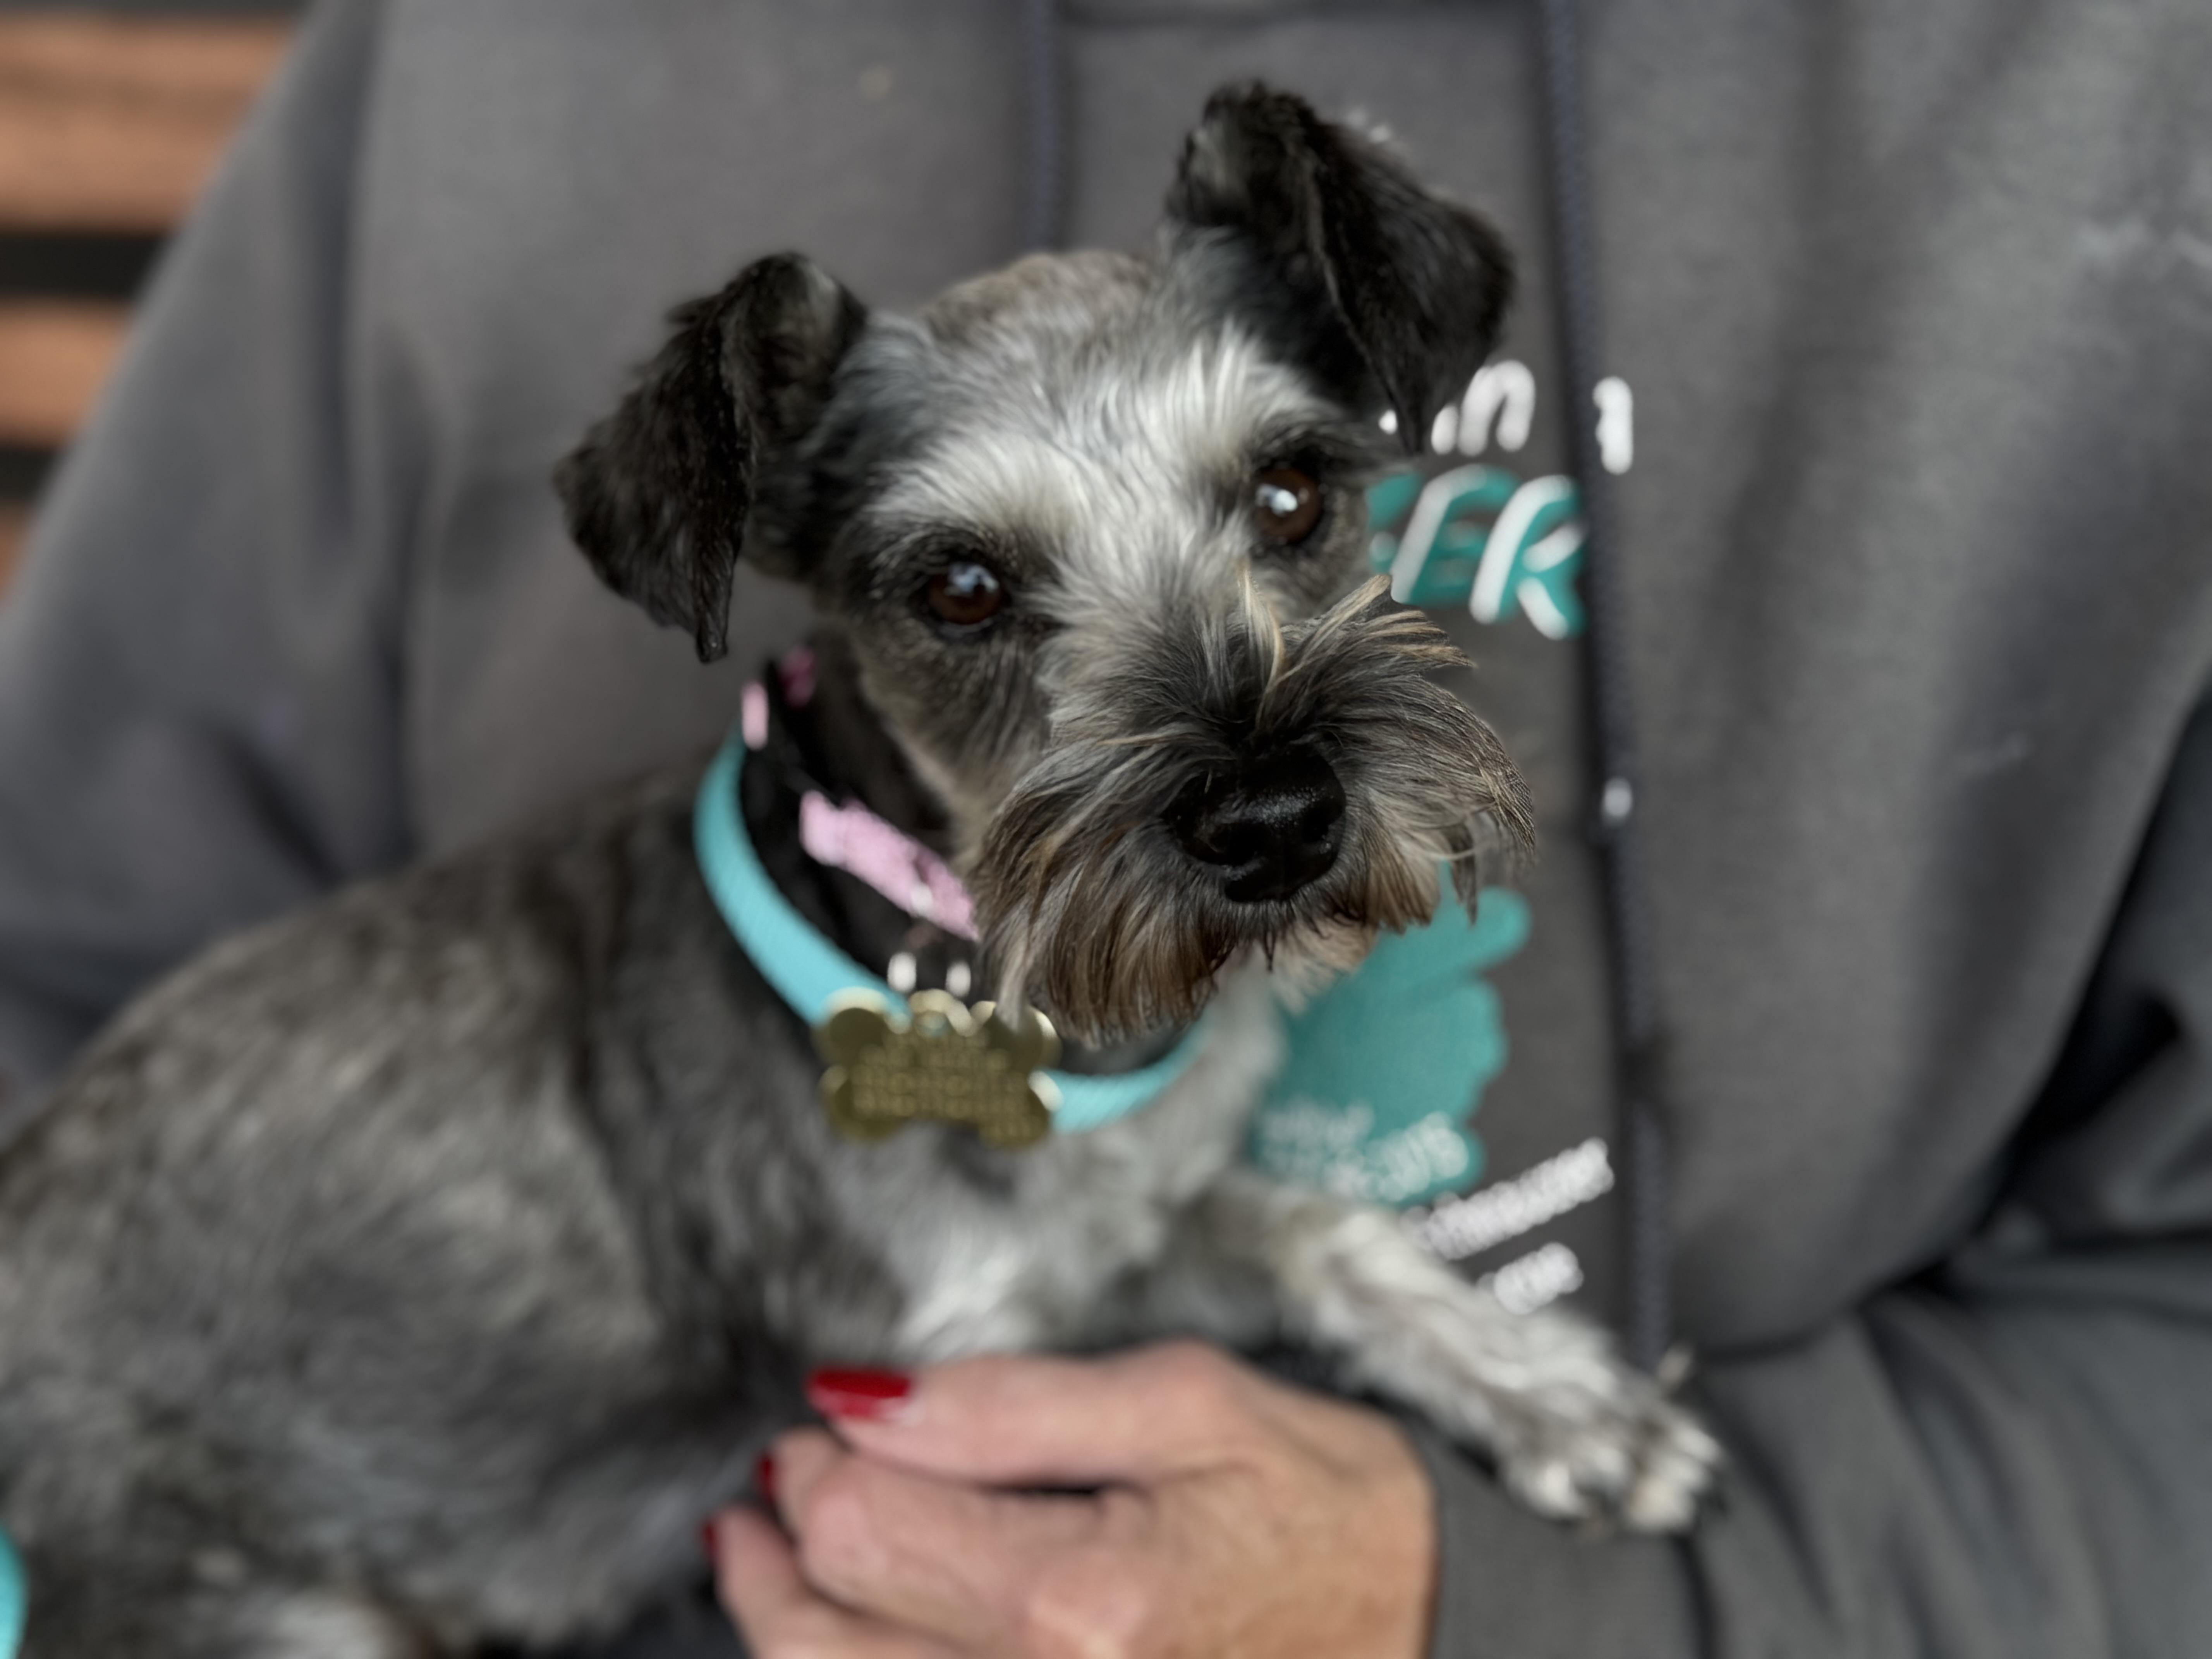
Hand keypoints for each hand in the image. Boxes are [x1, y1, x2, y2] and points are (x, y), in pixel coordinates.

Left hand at [708, 1341, 1435, 1657]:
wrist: (1432, 1626)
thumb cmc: (1327, 1507)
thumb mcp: (1189, 1402)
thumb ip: (1013, 1403)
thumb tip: (865, 1401)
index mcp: (1080, 1603)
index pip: (860, 1530)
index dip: (812, 1462)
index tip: (817, 1420)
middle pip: (821, 1639)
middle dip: (774, 1552)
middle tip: (768, 1486)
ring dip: (788, 1626)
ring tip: (767, 1560)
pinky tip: (853, 1634)